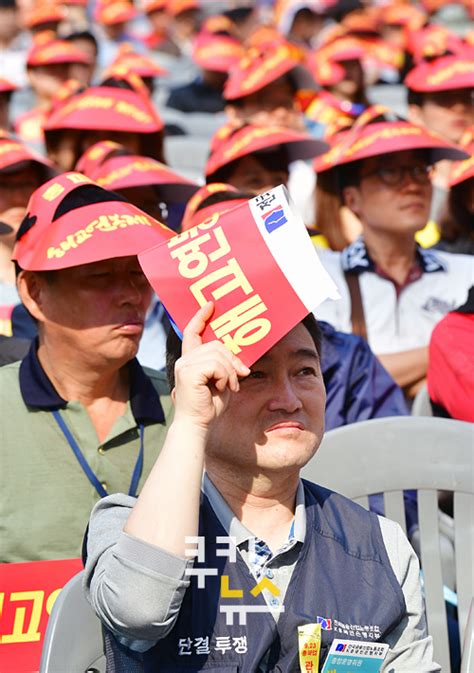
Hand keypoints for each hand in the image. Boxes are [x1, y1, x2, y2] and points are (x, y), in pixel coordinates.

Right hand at [173, 302, 249, 430]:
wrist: (197, 425)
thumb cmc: (210, 406)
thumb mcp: (221, 380)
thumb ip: (225, 366)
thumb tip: (240, 361)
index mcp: (190, 360)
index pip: (193, 332)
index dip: (201, 317)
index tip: (211, 305)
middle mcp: (185, 360)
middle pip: (216, 345)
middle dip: (232, 359)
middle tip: (240, 376)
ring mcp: (185, 365)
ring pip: (218, 355)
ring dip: (230, 372)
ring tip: (229, 386)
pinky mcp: (189, 372)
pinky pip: (217, 365)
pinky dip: (225, 377)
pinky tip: (221, 388)